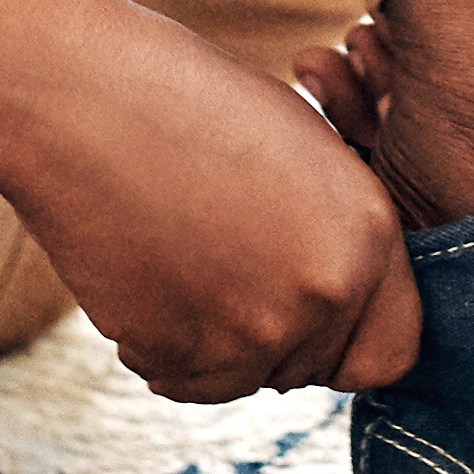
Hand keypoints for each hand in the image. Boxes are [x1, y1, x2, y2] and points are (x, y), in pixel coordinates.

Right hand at [0, 31, 422, 403]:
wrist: (81, 94)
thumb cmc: (188, 100)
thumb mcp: (300, 154)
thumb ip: (335, 235)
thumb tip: (339, 307)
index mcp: (370, 233)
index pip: (393, 351)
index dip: (349, 337)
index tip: (306, 311)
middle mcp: (325, 290)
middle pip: (314, 371)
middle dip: (276, 336)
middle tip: (221, 266)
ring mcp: (250, 330)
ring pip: (243, 380)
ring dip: (212, 341)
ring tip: (174, 252)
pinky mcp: (175, 350)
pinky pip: (176, 377)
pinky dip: (156, 341)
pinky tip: (138, 265)